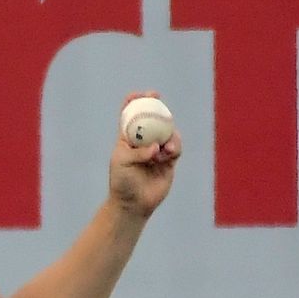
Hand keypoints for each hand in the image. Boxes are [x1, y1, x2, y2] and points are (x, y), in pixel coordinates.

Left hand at [108, 91, 180, 218]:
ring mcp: (157, 150)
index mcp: (127, 139)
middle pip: (152, 119)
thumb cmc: (122, 182)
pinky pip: (176, 147)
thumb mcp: (122, 163)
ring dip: (168, 133)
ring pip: (167, 132)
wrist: (134, 203)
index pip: (130, 117)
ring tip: (165, 147)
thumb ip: (138, 152)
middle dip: (156, 106)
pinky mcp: (169, 160)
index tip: (140, 94)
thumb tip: (156, 147)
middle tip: (157, 97)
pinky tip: (170, 152)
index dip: (134, 103)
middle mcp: (143, 142)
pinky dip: (175, 146)